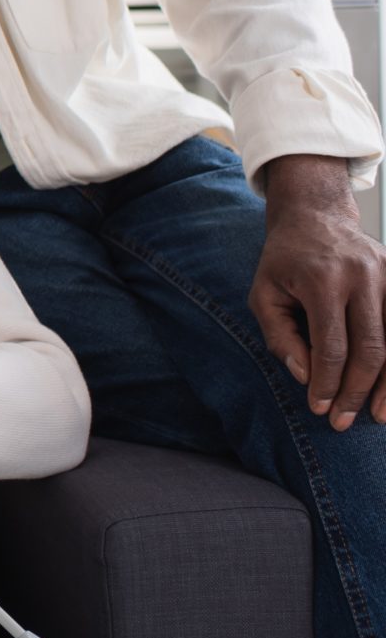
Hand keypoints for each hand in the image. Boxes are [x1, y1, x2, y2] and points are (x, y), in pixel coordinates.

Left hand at [252, 155, 385, 430]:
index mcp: (323, 280)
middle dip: (357, 390)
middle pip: (372, 349)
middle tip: (343, 421)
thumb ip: (280, 337)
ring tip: (378, 415)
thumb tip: (305, 377)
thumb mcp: (263, 294)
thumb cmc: (283, 260)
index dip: (327, 383)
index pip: (331, 346)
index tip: (319, 409)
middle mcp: (364, 276)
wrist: (315, 216)